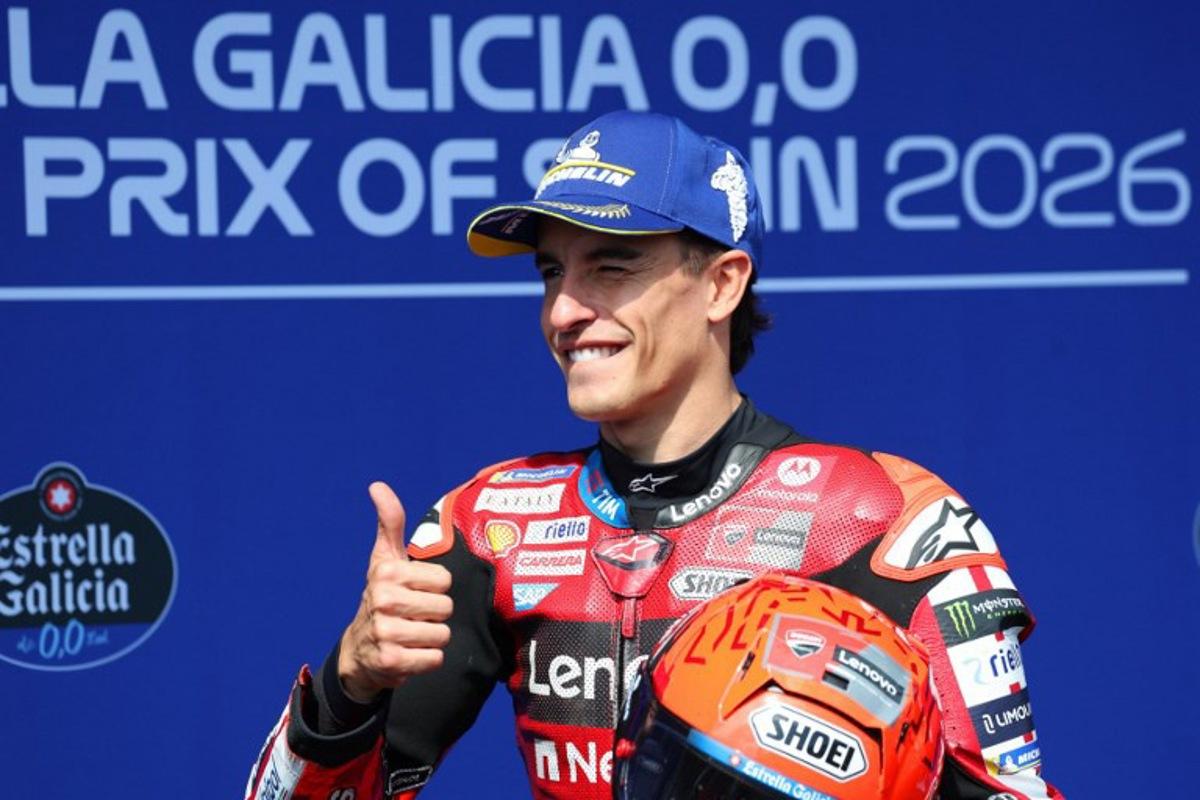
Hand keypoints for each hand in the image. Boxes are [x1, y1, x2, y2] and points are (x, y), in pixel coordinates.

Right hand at [337, 481, 452, 702]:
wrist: (359, 650)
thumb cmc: (382, 596)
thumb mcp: (385, 559)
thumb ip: (390, 522)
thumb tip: (377, 485)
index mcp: (386, 572)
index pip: (444, 580)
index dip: (435, 589)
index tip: (414, 592)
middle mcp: (382, 600)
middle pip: (445, 607)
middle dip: (434, 615)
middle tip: (412, 616)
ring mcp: (384, 633)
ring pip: (442, 635)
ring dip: (431, 639)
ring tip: (411, 635)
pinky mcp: (391, 662)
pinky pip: (434, 659)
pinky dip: (426, 660)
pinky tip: (408, 654)